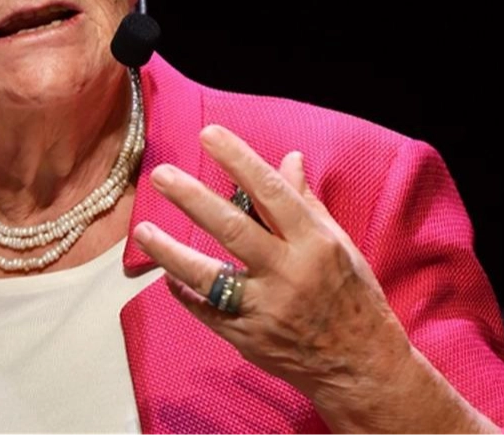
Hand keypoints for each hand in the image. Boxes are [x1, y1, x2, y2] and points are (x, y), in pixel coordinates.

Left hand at [132, 125, 410, 413]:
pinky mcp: (247, 338)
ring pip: (208, 276)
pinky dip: (183, 291)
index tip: (209, 135)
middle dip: (192, 199)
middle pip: (233, 229)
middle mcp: (289, 274)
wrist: (362, 368)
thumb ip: (306, 202)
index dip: (239, 160)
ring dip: (170, 252)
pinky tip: (165, 275)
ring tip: (142, 230)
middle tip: (161, 175)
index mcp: (315, 244)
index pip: (271, 192)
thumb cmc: (352, 296)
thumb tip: (288, 158)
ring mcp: (265, 309)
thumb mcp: (340, 245)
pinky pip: (205, 310)